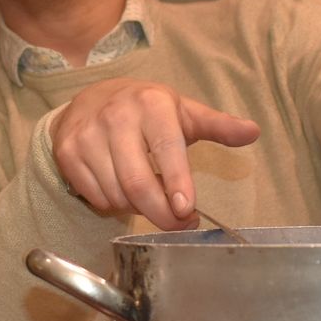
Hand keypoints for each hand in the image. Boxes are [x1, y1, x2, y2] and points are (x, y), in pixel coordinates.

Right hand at [52, 78, 260, 231]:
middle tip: (179, 223)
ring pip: (117, 195)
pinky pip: (96, 197)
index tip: (186, 211)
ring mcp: (87, 135)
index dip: (177, 183)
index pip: (166, 150)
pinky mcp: (67, 153)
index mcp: (152, 105)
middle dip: (161, 214)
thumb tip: (253, 132)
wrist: (92, 98)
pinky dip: (113, 203)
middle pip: (138, 183)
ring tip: (149, 195)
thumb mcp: (183, 113)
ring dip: (138, 208)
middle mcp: (116, 116)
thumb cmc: (147, 110)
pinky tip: (121, 187)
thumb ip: (218, 125)